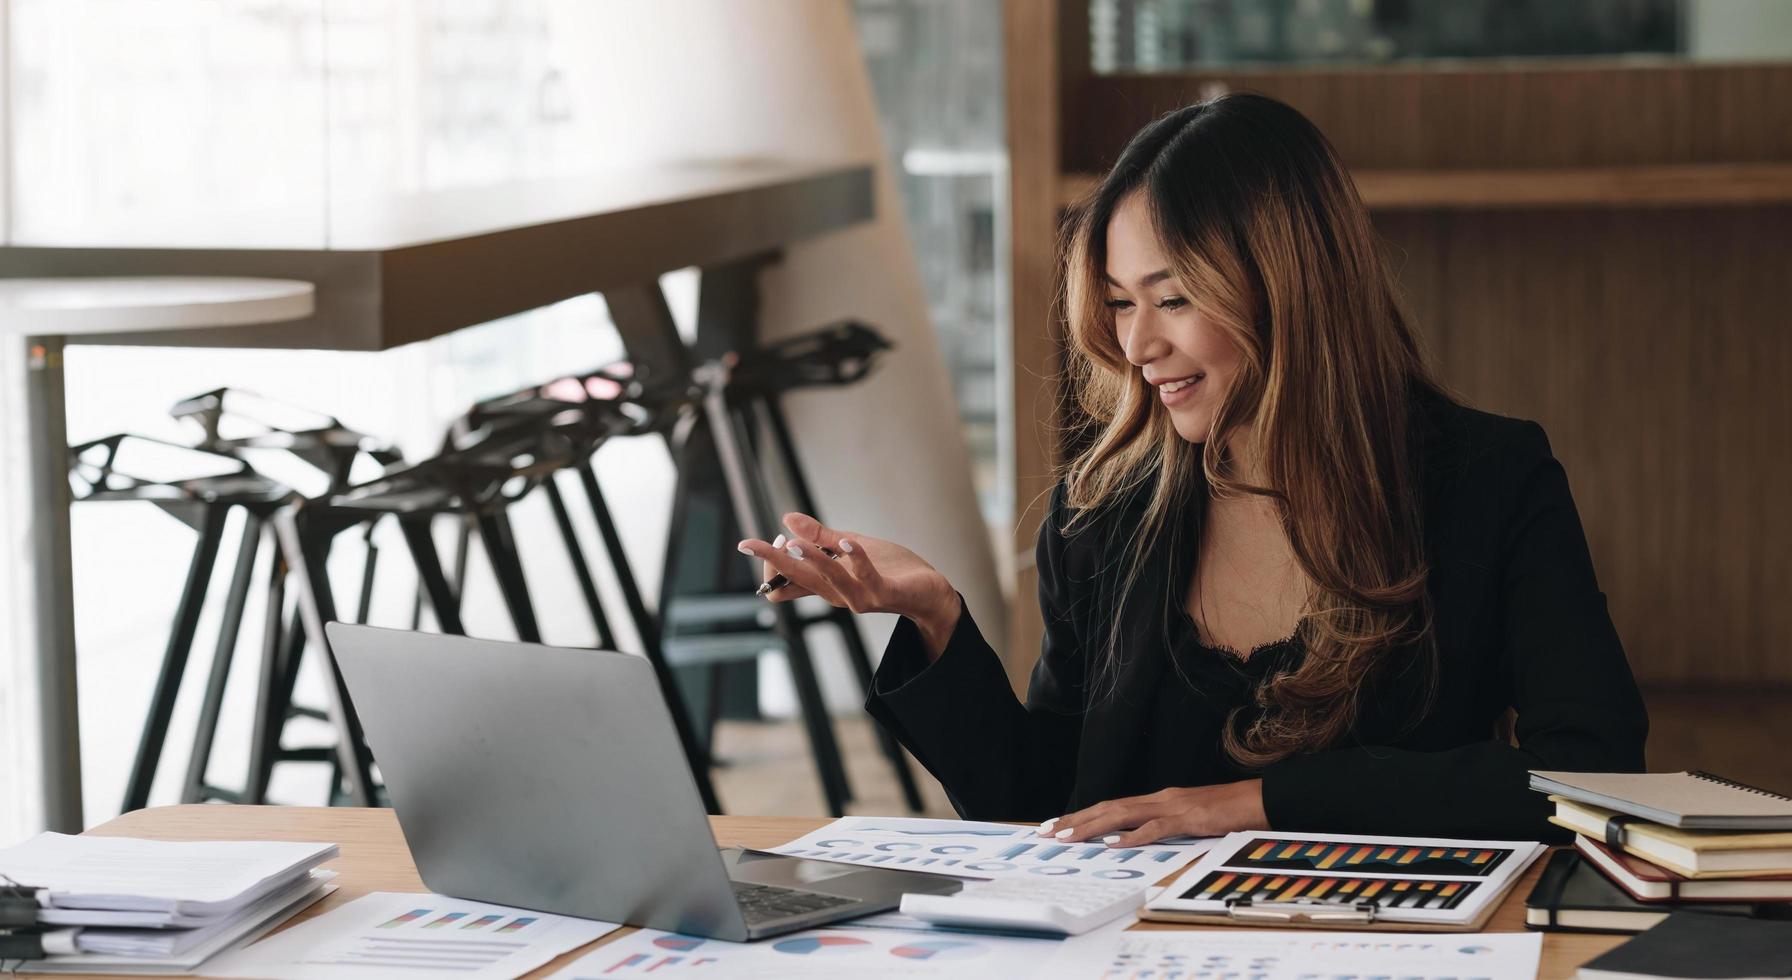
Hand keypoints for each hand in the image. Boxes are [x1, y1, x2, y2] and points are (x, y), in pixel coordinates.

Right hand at [737, 512, 959, 653]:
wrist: (928, 591)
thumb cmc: (890, 570)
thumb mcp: (850, 548)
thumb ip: (821, 538)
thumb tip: (786, 519)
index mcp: (826, 583)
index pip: (785, 581)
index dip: (772, 561)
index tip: (772, 540)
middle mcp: (836, 593)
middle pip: (795, 579)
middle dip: (771, 560)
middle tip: (749, 542)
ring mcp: (858, 596)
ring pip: (825, 579)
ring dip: (809, 559)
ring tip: (793, 543)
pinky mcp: (883, 594)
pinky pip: (865, 578)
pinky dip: (855, 558)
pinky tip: (848, 542)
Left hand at [1036, 780, 1268, 846]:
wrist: (1261, 799)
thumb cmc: (1229, 812)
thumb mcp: (1191, 820)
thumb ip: (1165, 826)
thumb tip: (1139, 840)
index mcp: (1159, 800)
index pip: (1112, 806)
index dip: (1082, 816)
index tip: (1057, 826)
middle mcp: (1160, 799)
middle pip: (1108, 807)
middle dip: (1075, 820)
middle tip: (1046, 833)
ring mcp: (1174, 806)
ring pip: (1123, 814)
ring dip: (1092, 826)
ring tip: (1066, 837)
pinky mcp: (1190, 818)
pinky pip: (1156, 827)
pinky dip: (1133, 836)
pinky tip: (1113, 844)